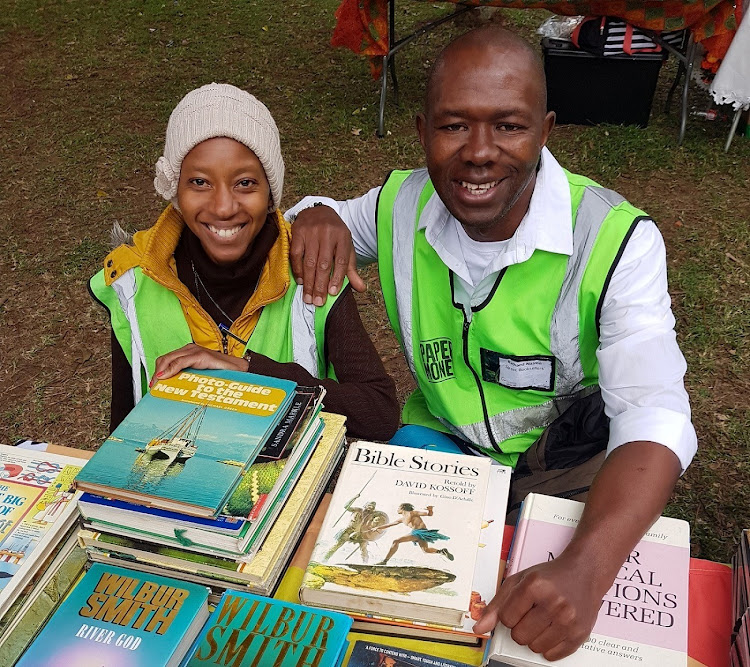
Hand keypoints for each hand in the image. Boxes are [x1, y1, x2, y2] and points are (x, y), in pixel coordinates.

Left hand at [151, 344, 248, 383]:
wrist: (239, 369)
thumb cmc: (222, 373)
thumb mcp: (200, 375)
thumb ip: (188, 376)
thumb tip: (173, 387)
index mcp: (189, 353)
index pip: (167, 359)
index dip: (158, 370)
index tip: (154, 384)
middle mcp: (190, 349)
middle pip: (164, 359)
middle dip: (156, 372)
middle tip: (153, 386)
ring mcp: (195, 350)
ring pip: (169, 359)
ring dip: (160, 372)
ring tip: (157, 384)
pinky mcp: (200, 355)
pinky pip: (180, 362)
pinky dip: (170, 369)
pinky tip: (165, 376)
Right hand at [289, 205, 364, 305]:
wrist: (318, 211)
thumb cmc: (334, 234)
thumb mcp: (346, 247)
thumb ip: (351, 269)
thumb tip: (361, 289)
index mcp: (343, 237)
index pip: (340, 261)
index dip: (337, 278)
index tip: (332, 293)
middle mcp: (327, 233)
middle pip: (323, 264)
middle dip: (320, 285)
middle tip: (318, 302)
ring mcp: (311, 232)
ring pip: (309, 261)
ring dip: (308, 282)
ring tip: (308, 298)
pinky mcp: (297, 232)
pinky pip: (296, 255)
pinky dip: (298, 270)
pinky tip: (300, 281)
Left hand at [473, 553, 603, 660]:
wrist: (584, 573)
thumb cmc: (550, 576)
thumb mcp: (519, 581)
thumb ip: (497, 605)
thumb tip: (479, 628)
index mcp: (535, 586)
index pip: (506, 619)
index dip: (509, 614)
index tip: (519, 606)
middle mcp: (554, 603)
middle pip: (519, 636)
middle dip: (520, 627)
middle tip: (531, 613)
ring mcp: (568, 620)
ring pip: (534, 647)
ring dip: (534, 637)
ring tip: (543, 620)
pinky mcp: (579, 634)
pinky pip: (552, 655)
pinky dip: (548, 646)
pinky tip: (553, 628)